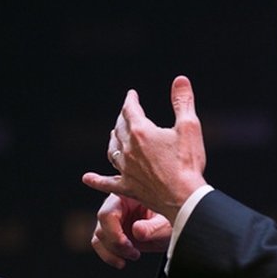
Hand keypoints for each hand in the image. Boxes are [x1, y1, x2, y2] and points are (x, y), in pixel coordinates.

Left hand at [82, 76, 207, 222]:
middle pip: (120, 128)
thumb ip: (182, 102)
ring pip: (113, 150)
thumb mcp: (189, 127)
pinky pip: (107, 182)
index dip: (130, 100)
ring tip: (115, 135)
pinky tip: (87, 178)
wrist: (184, 198)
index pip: (130, 110)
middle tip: (127, 113)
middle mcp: (129, 150)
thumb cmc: (188, 163)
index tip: (131, 94)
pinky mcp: (127, 188)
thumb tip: (180, 79)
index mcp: (141, 132)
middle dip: (123, 118)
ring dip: (113, 140)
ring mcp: (126, 170)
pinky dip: (96, 180)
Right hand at [91, 193, 171, 268]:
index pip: (108, 213)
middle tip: (134, 252)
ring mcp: (114, 219)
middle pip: (102, 227)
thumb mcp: (166, 224)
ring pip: (99, 237)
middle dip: (116, 244)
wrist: (175, 225)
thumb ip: (152, 228)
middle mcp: (117, 206)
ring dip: (113, 252)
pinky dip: (109, 256)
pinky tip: (122, 261)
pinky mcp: (113, 232)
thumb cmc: (172, 219)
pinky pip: (101, 245)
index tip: (126, 244)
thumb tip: (137, 231)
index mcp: (127, 195)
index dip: (113, 231)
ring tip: (134, 255)